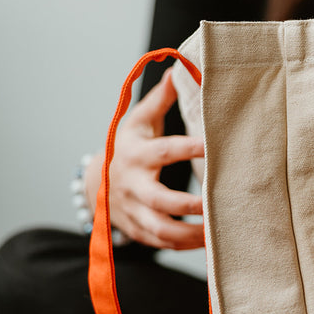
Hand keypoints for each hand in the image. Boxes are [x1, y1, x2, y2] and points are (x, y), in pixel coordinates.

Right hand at [85, 69, 206, 249]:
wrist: (94, 182)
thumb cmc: (128, 146)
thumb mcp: (138, 121)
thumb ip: (160, 99)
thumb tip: (177, 67)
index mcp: (136, 155)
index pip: (164, 152)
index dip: (190, 149)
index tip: (215, 147)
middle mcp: (132, 186)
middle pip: (160, 201)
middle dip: (190, 206)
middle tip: (220, 204)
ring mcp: (133, 212)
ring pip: (162, 231)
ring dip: (191, 235)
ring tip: (219, 232)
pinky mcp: (137, 231)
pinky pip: (162, 244)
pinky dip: (185, 246)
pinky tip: (209, 243)